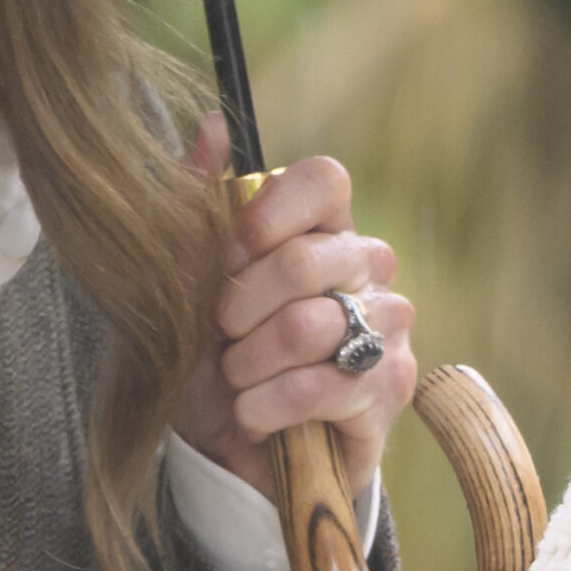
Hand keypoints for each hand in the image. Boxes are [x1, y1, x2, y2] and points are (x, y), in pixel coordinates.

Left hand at [172, 114, 416, 500]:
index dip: (269, 213)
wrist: (223, 446)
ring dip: (249, 364)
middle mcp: (367, 268)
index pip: (325, 178)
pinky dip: (268, 406)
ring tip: (237, 379)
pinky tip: (254, 414)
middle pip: (307, 259)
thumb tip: (211, 124)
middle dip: (238, 307)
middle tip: (220, 334)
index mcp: (321, 227)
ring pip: (312, 327)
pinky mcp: (390, 392)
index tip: (229, 251)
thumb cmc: (207, 350)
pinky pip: (324, 388)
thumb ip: (193, 200)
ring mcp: (388, 329)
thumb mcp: (181, 278)